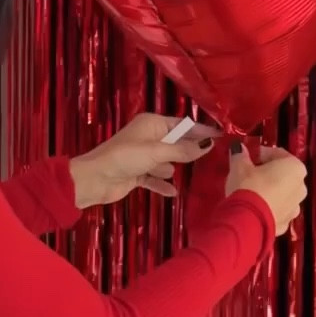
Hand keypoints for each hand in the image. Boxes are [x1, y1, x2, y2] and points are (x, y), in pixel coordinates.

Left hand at [69, 113, 218, 209]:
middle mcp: (148, 137)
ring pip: (166, 161)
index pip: (182, 125)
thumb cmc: (125, 157)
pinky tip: (173, 192)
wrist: (95, 179)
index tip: (221, 135)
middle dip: (191, 149)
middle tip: (214, 155)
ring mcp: (142, 156)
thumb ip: (183, 150)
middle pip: (176, 142)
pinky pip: (155, 178)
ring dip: (175, 167)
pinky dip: (162, 184)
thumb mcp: (157, 152)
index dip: (201, 130)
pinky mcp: (136, 173)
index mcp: (152, 124)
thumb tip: (209, 144)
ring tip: (193, 174)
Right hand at [226, 146, 307, 236]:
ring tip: (251, 192)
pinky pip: (277, 210)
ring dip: (269, 191)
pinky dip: (268, 207)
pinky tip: (254, 207)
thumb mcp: (240, 166)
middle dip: (267, 173)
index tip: (248, 157)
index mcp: (295, 167)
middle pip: (283, 175)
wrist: (248, 222)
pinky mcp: (286, 224)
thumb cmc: (248, 186)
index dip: (261, 154)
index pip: (278, 154)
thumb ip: (241, 155)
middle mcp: (301, 187)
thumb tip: (239, 149)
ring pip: (282, 194)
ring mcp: (295, 208)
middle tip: (248, 174)